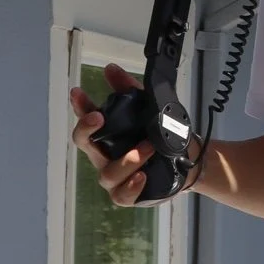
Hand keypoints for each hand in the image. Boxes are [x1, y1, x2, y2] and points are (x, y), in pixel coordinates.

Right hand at [69, 63, 153, 206]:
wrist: (185, 159)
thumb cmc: (160, 135)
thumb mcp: (149, 108)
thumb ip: (129, 90)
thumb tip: (111, 69)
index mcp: (106, 133)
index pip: (86, 118)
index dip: (79, 106)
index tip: (78, 92)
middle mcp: (104, 155)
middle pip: (84, 144)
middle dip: (87, 129)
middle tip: (98, 116)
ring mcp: (115, 176)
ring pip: (108, 172)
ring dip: (127, 159)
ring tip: (147, 147)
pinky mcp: (128, 193)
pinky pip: (121, 195)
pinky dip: (130, 186)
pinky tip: (141, 176)